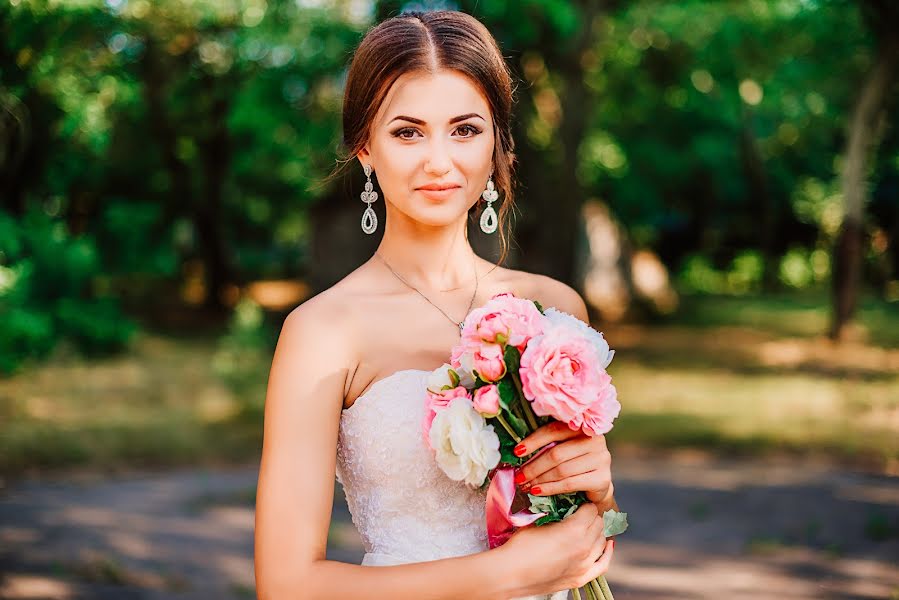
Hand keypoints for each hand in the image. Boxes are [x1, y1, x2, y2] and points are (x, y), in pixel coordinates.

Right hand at [496, 502, 614, 596]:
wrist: (511, 573)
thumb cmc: (519, 547)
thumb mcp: (537, 522)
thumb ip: (554, 514)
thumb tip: (560, 507)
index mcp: (574, 530)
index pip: (591, 509)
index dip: (583, 504)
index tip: (577, 503)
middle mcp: (584, 547)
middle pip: (599, 524)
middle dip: (591, 517)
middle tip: (580, 514)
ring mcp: (584, 564)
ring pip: (603, 541)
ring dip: (597, 532)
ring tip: (588, 528)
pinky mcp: (580, 578)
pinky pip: (603, 564)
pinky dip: (607, 553)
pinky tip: (608, 545)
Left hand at [513, 421, 614, 508]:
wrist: (597, 484)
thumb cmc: (574, 462)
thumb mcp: (563, 448)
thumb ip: (548, 444)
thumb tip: (518, 451)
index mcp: (583, 426)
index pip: (554, 430)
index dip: (533, 441)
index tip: (517, 452)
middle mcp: (595, 440)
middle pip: (557, 454)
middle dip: (534, 466)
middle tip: (519, 476)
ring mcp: (601, 459)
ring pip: (562, 470)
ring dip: (540, 479)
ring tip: (526, 485)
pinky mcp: (602, 479)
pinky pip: (570, 484)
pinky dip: (550, 488)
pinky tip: (538, 491)